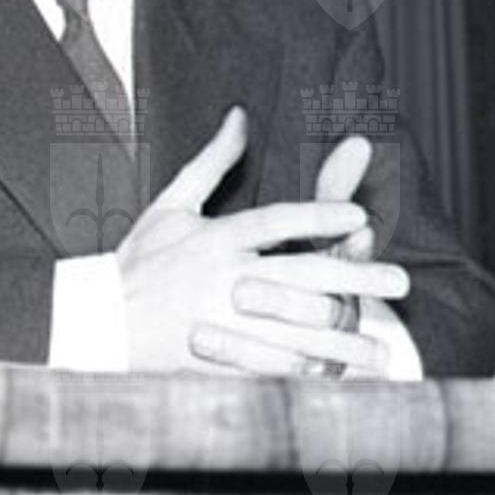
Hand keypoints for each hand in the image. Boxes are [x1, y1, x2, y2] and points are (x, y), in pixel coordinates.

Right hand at [114, 108, 409, 373]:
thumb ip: (212, 162)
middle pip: (300, 275)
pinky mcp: (214, 363)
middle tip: (399, 282)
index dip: (319, 215)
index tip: (360, 215)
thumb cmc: (139, 261)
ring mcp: (220, 325)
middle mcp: (221, 280)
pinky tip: (336, 380)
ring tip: (379, 344)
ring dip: (342, 338)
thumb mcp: (171, 204)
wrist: (95, 324)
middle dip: (354, 279)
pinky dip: (305, 374)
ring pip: (293, 331)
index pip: (276, 221)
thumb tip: (240, 115)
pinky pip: (268, 369)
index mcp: (214, 239)